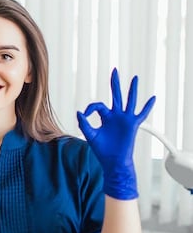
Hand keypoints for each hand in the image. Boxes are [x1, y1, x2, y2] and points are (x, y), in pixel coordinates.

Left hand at [77, 68, 155, 199]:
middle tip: (114, 70)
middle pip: (115, 95)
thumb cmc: (102, 149)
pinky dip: (148, 106)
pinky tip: (153, 98)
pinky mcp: (133, 124)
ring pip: (129, 100)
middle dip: (114, 83)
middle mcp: (115, 115)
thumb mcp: (90, 135)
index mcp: (105, 116)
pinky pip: (142, 113)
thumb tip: (79, 112)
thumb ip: (83, 123)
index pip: (98, 105)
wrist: (113, 161)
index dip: (90, 108)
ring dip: (132, 89)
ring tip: (135, 78)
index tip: (85, 114)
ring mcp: (125, 119)